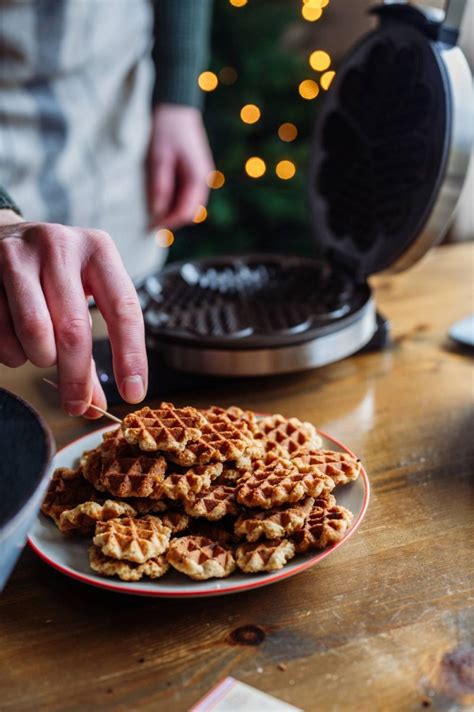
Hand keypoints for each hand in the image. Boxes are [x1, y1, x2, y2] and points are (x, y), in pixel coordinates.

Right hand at [0, 211, 147, 416]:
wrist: (4, 237)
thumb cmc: (57, 275)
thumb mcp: (85, 296)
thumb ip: (92, 351)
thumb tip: (94, 406)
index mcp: (98, 250)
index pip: (123, 310)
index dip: (130, 356)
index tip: (133, 393)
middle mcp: (60, 246)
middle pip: (73, 328)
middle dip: (76, 377)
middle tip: (77, 405)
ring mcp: (18, 256)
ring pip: (33, 332)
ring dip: (40, 358)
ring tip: (42, 352)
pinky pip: (1, 332)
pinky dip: (12, 351)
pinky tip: (16, 339)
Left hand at [147, 104, 213, 228]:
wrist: (176, 104)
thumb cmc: (165, 128)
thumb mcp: (158, 157)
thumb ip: (160, 186)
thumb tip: (157, 213)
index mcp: (197, 177)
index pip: (185, 212)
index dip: (168, 223)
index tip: (150, 228)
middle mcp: (203, 179)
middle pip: (191, 212)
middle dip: (172, 220)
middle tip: (151, 224)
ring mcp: (202, 174)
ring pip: (191, 205)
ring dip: (174, 212)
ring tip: (154, 214)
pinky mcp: (196, 170)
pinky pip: (188, 194)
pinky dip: (176, 201)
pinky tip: (162, 199)